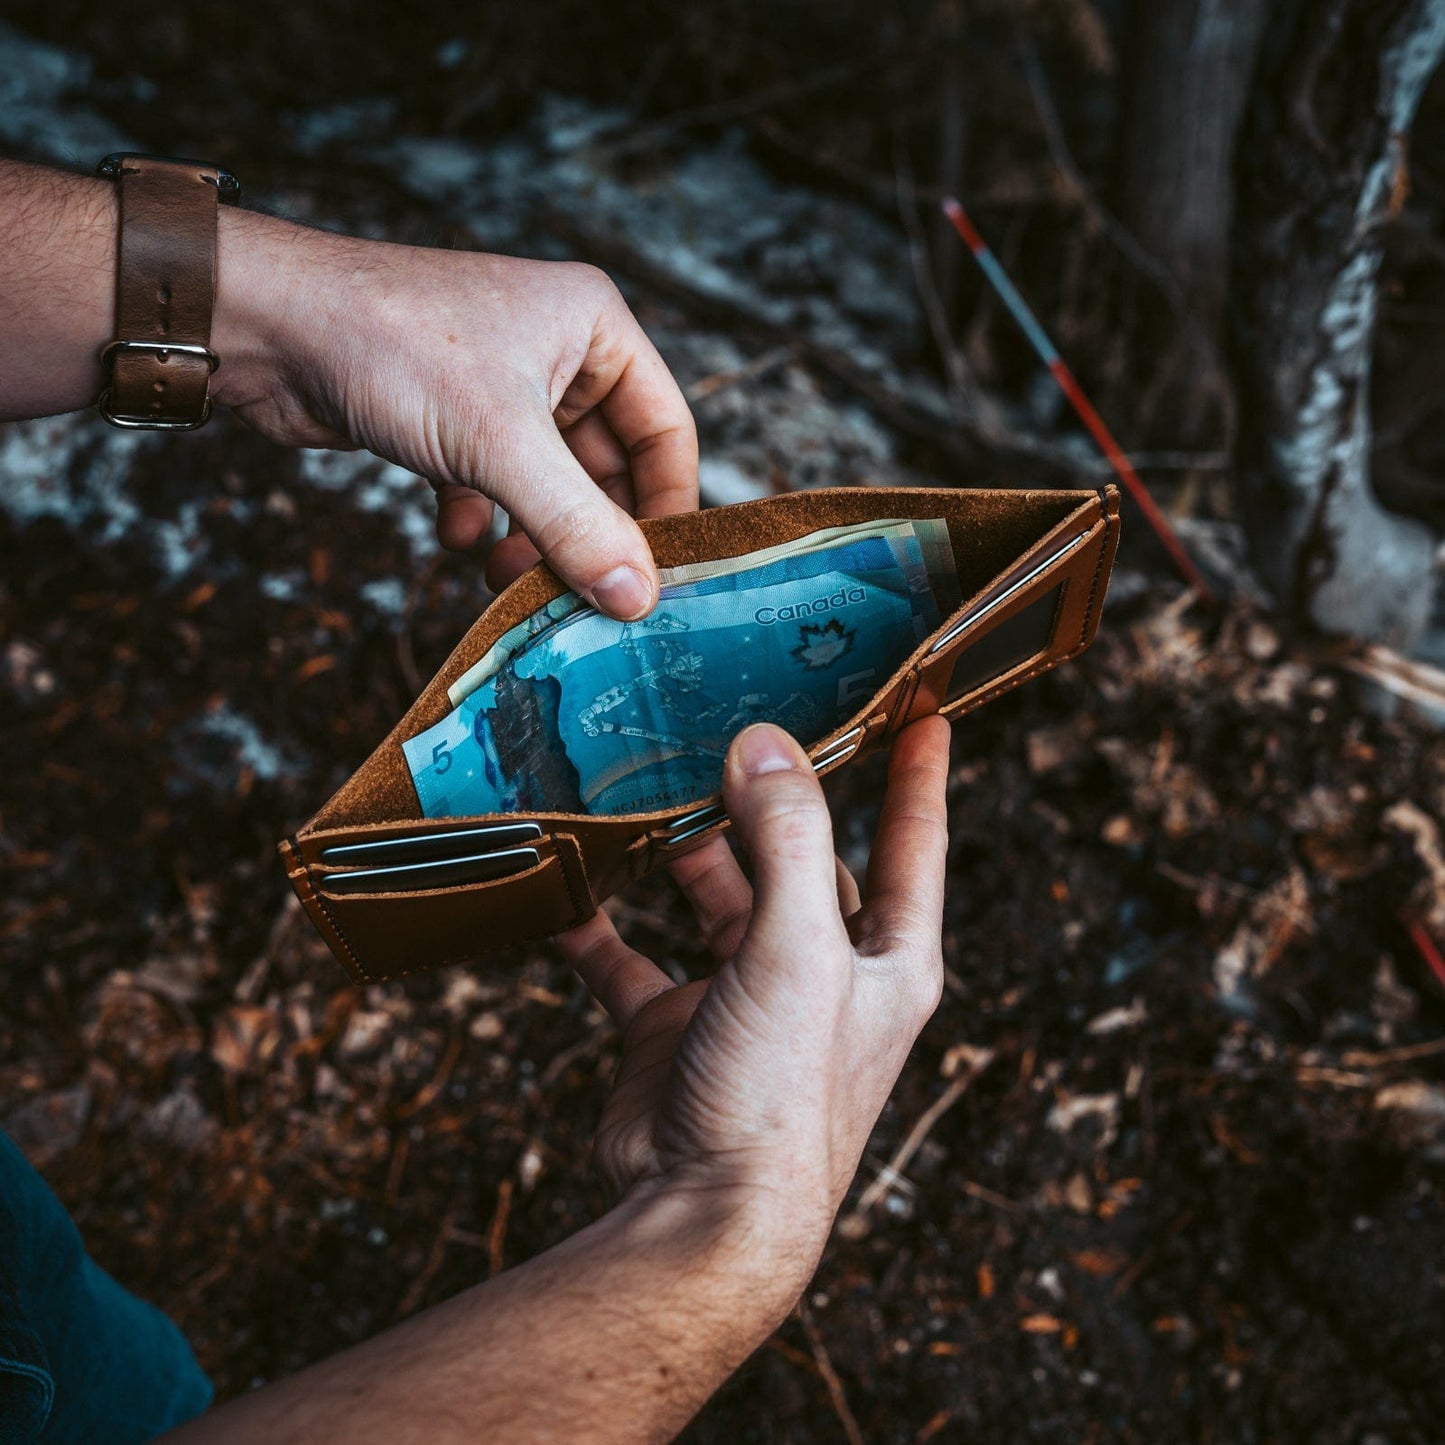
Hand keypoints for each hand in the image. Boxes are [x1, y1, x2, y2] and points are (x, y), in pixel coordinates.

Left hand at [211, 211, 697, 614]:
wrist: (265, 326)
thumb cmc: (390, 346)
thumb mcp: (499, 443)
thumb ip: (575, 526)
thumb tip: (637, 600)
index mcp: (594, 327)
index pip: (666, 430)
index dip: (667, 507)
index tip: (658, 577)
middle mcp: (557, 352)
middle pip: (606, 469)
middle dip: (585, 534)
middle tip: (578, 594)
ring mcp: (503, 386)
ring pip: (547, 486)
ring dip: (531, 538)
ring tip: (505, 575)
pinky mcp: (452, 418)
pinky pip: (493, 486)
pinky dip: (479, 520)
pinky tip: (452, 537)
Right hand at [557, 716, 951, 1271]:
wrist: (699, 1221)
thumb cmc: (780, 1097)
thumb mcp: (798, 950)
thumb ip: (783, 837)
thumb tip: (762, 744)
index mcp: (885, 960)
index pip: (913, 842)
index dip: (920, 773)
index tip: (923, 704)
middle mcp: (820, 975)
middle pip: (799, 860)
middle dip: (769, 799)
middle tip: (734, 722)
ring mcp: (744, 1001)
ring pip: (713, 899)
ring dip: (682, 848)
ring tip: (646, 783)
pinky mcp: (673, 1031)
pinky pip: (630, 960)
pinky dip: (599, 926)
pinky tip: (566, 889)